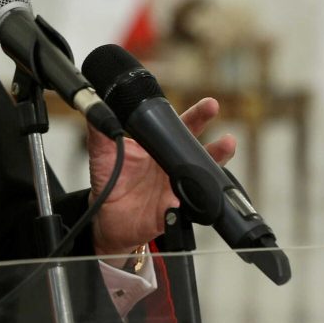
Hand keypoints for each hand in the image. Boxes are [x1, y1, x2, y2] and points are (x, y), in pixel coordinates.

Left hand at [86, 97, 236, 260]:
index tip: (211, 104)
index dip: (196, 116)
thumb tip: (94, 105)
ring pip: (203, 177)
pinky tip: (195, 194)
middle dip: (217, 143)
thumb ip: (101, 130)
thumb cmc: (110, 180)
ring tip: (225, 151)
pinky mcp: (175, 210)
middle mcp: (171, 165)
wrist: (107, 217)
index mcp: (157, 147)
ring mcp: (177, 187)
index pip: (180, 127)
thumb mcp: (102, 153)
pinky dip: (194, 199)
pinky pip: (190, 205)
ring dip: (215, 165)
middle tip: (228, 137)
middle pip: (199, 150)